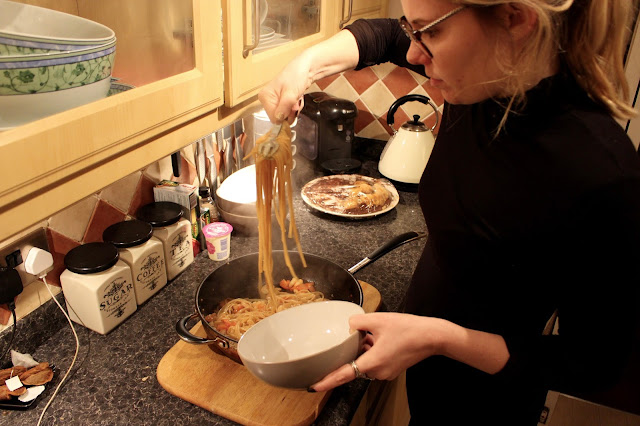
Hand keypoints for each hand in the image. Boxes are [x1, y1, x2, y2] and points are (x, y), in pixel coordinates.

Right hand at [258, 30, 359, 123]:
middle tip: (296, 102)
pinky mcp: (282, 100)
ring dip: (294, 109)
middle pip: (279, 117)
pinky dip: (295, 107)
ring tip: (297, 98)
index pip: (273, 117)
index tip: (293, 107)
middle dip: (290, 112)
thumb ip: (283, 108)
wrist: (307, 67)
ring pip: (285, 115)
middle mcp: (268, 99)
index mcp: (265, 97)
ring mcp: (275, 100)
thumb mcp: (290, 94)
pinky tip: (297, 98)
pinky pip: (289, 111)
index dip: (285, 115)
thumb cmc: (296, 75)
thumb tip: (278, 119)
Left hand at [309, 312, 448, 391]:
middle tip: (350, 340)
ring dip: (363, 349)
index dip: (328, 381)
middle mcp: (378, 371)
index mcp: (373, 361)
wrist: (432, 336)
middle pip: (355, 364)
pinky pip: (375, 360)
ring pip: (366, 361)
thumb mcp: (378, 320)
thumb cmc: (408, 329)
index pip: (344, 374)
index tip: (314, 386)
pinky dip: (372, 350)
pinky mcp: (392, 368)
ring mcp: (386, 371)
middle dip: (351, 353)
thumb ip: (358, 322)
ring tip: (371, 333)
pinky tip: (377, 337)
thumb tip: (349, 325)